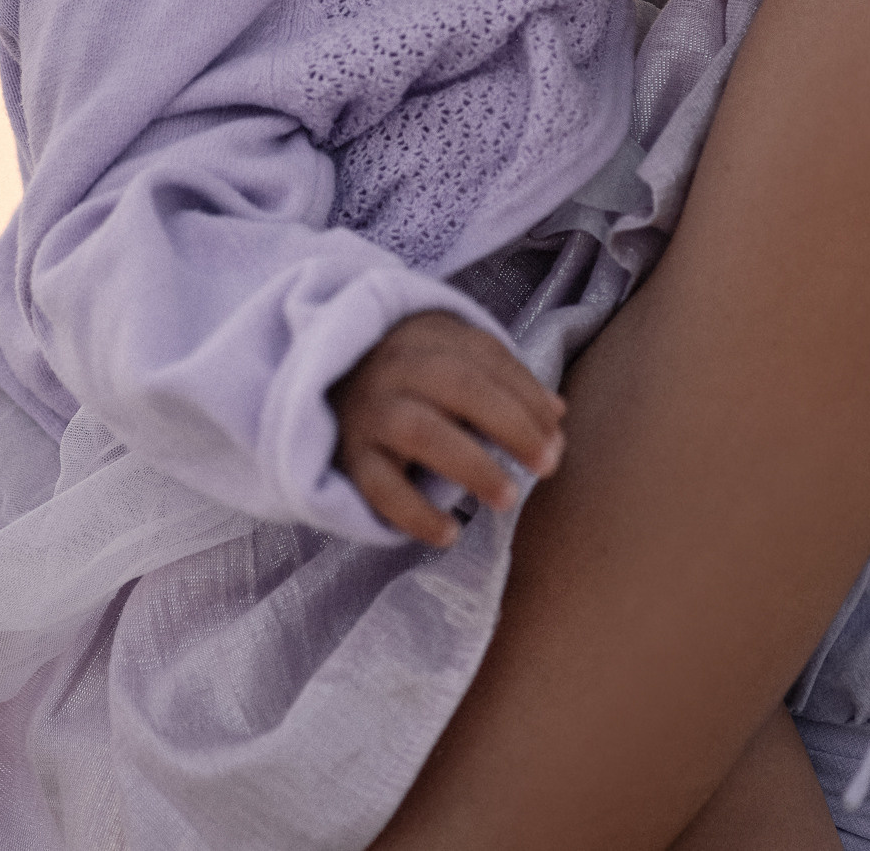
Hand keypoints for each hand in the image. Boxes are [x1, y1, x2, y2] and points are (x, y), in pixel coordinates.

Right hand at [332, 311, 565, 547]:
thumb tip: (557, 414)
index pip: (485, 356)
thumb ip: (499, 379)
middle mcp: (394, 367)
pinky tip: (450, 533)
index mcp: (425, 336)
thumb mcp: (446, 359)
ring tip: (509, 497)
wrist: (313, 386)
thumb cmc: (402, 378)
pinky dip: (416, 513)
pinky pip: (381, 488)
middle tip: (549, 463)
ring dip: (473, 465)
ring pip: (422, 432)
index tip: (557, 432)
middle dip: (511, 424)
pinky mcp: (348, 457)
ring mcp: (368, 411)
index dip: (527, 393)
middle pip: (459, 385)